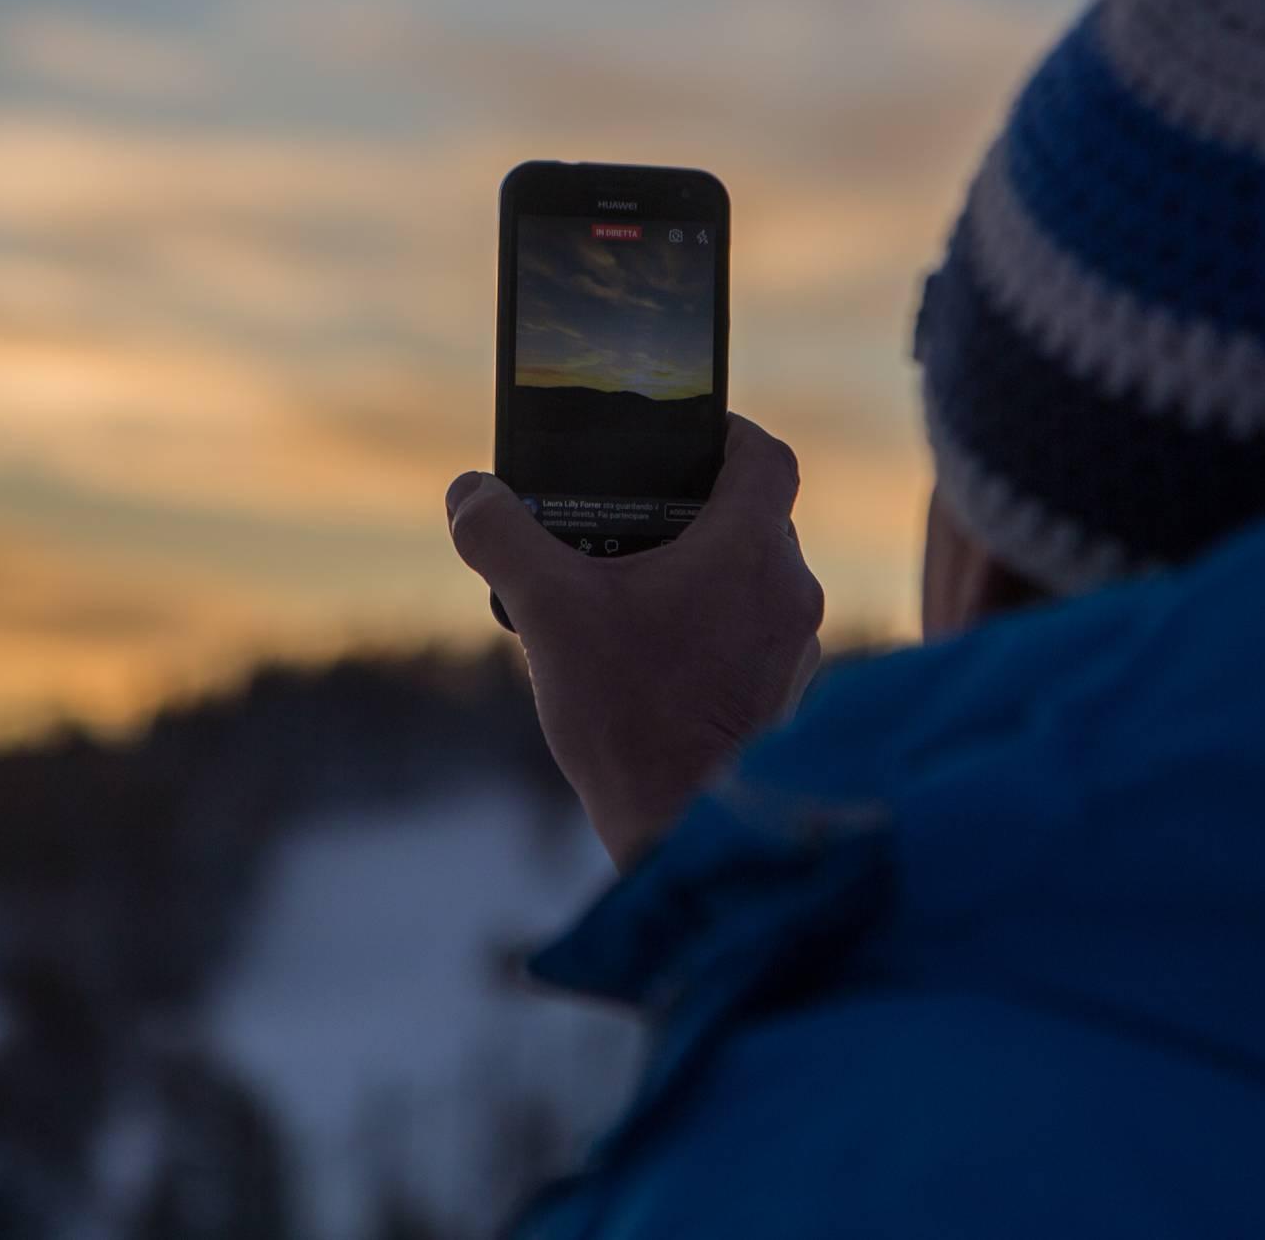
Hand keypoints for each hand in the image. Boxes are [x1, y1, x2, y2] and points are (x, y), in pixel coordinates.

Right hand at [446, 415, 826, 865]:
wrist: (682, 832)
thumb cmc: (629, 718)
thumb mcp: (546, 613)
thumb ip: (501, 538)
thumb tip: (469, 493)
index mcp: (750, 551)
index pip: (765, 457)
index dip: (728, 432)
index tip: (689, 434)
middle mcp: (790, 594)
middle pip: (753, 520)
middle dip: (692, 514)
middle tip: (629, 520)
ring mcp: (795, 653)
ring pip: (753, 584)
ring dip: (701, 578)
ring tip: (628, 597)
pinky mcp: (785, 701)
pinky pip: (753, 639)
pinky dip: (712, 632)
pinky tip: (651, 659)